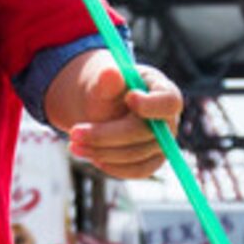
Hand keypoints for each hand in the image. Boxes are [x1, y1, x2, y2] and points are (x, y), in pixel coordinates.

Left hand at [66, 57, 182, 179]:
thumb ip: (108, 81)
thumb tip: (110, 73)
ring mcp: (163, 143)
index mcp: (164, 92)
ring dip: (102, 152)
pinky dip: (113, 167)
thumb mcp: (105, 82)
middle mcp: (169, 120)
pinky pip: (138, 170)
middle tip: (73, 133)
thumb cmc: (108, 90)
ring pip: (136, 154)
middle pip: (145, 133)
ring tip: (74, 146)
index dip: (151, 104)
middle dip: (106, 135)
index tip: (130, 98)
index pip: (169, 102)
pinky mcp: (153, 161)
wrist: (105, 107)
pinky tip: (91, 157)